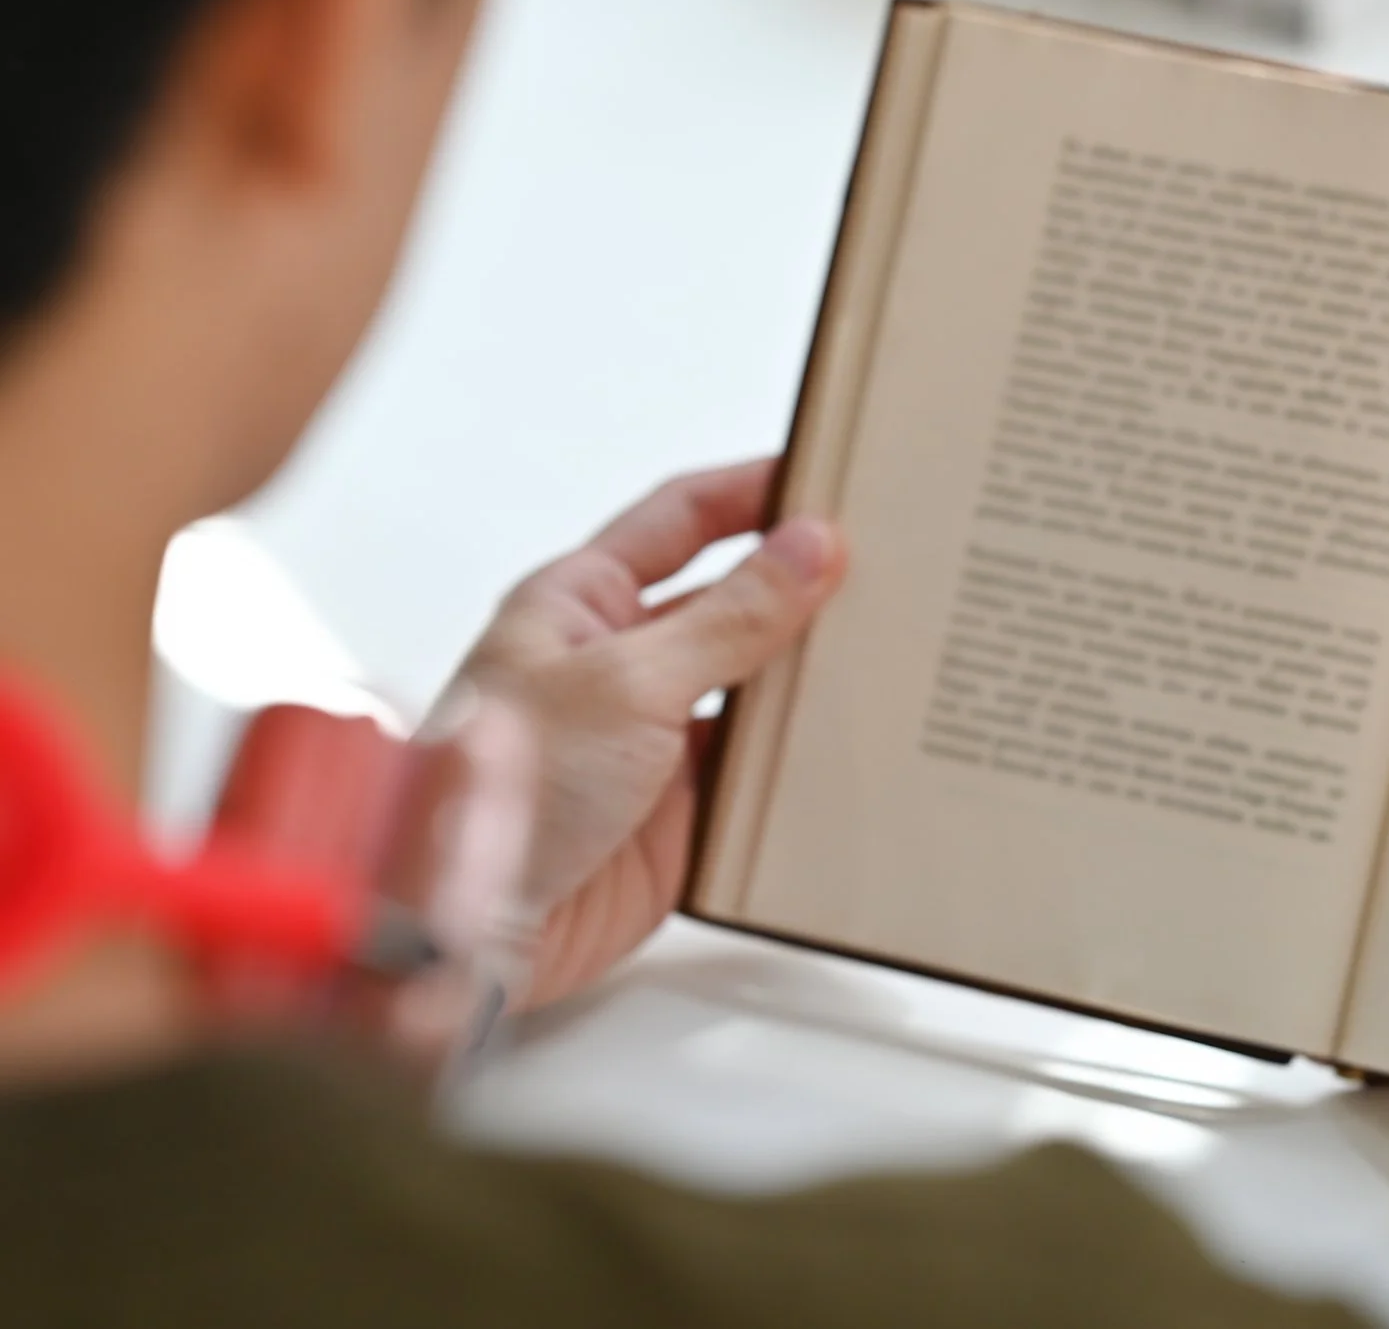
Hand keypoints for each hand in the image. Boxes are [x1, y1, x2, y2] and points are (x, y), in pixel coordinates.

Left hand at [443, 461, 844, 1005]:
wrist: (471, 930)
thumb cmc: (501, 788)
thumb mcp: (627, 682)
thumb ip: (732, 616)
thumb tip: (810, 545)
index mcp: (582, 602)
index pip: (682, 519)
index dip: (754, 493)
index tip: (831, 478)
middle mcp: (622, 661)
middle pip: (733, 600)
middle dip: (803, 585)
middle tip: (889, 564)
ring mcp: (657, 736)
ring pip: (758, 686)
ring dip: (813, 675)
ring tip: (896, 646)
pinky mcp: (686, 810)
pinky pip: (765, 771)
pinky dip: (809, 759)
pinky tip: (862, 739)